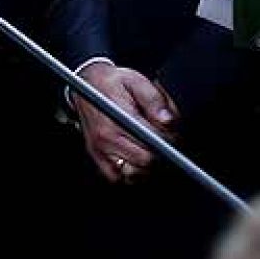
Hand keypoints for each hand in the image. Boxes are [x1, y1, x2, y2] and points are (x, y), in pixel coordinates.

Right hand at [75, 62, 178, 182]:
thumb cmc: (112, 82)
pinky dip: (129, 173)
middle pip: (144, 160)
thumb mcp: (136, 80)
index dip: (168, 141)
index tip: (172, 135)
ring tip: (148, 149)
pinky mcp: (96, 156)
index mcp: (117, 117)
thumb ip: (154, 99)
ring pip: (132, 173)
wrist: (87, 83)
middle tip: (162, 141)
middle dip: (160, 154)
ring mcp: (99, 148)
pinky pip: (116, 177)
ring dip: (145, 165)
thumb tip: (168, 121)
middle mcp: (105, 136)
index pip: (151, 141)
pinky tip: (135, 160)